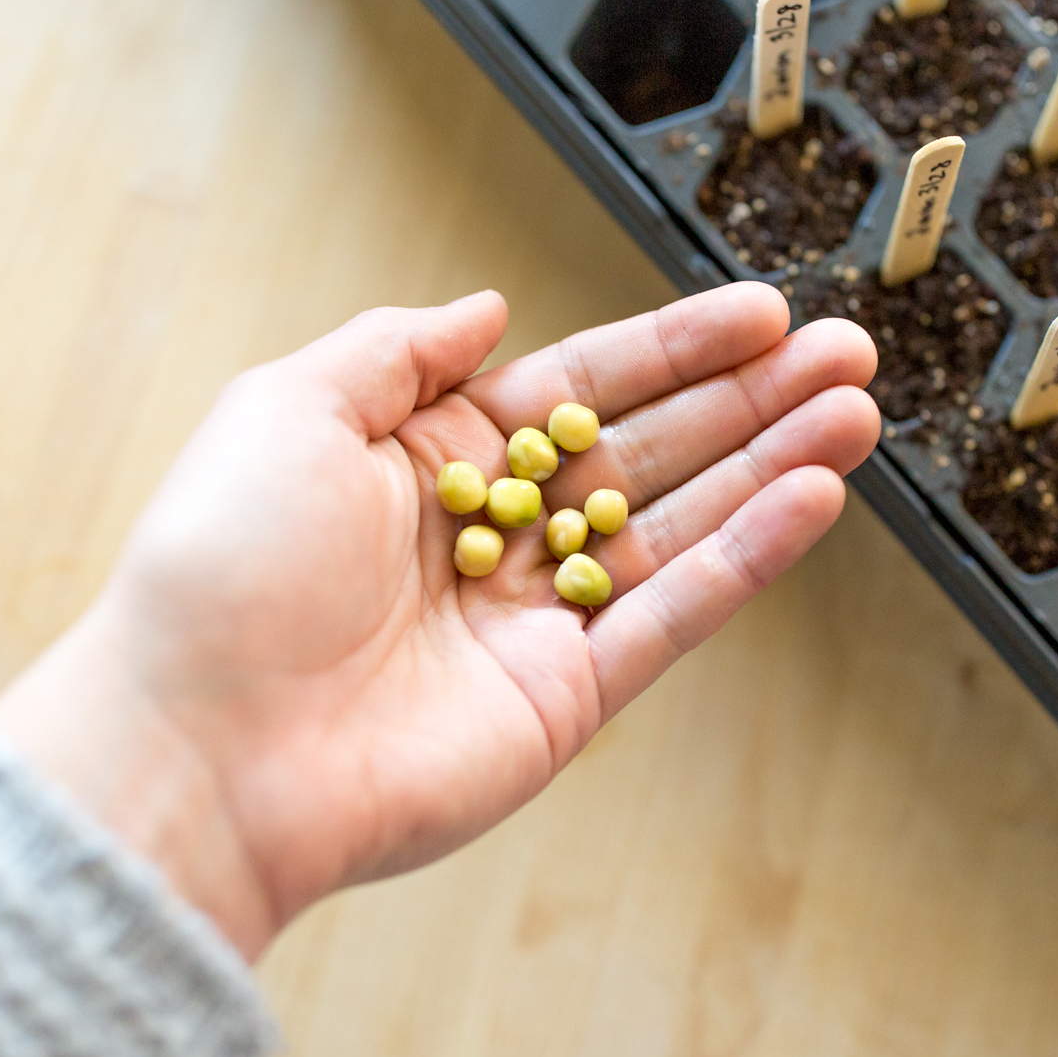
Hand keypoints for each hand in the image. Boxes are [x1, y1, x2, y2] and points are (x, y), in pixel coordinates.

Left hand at [0, 285, 878, 958]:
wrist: (201, 748)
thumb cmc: (219, 569)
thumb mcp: (291, 409)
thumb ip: (399, 351)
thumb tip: (490, 308)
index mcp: (432, 462)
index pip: (583, 386)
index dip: (674, 348)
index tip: (761, 313)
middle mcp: (496, 535)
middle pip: (654, 450)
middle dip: (753, 401)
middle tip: (846, 352)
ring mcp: (537, 620)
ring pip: (682, 527)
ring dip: (773, 469)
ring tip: (856, 414)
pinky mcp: (566, 698)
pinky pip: (672, 616)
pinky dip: (746, 562)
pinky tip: (811, 502)